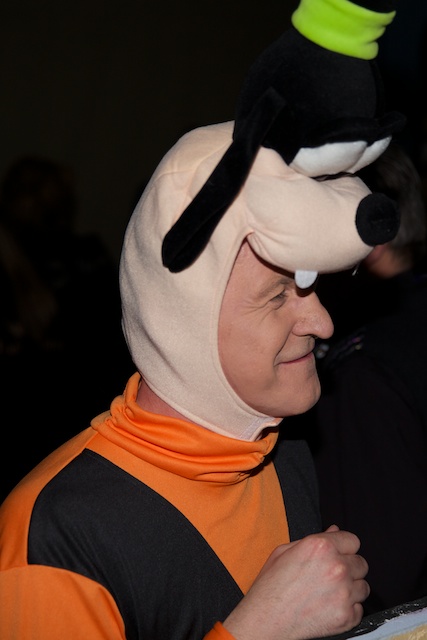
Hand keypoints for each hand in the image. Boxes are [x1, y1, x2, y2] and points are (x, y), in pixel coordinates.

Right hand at [223, 525, 368, 639]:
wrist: (265, 619)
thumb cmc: (271, 586)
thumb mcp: (285, 551)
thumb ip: (315, 538)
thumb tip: (335, 531)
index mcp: (321, 546)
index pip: (353, 540)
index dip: (344, 548)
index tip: (338, 555)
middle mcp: (336, 567)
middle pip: (362, 563)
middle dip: (349, 568)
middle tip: (331, 576)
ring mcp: (344, 593)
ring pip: (363, 587)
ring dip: (351, 589)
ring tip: (330, 593)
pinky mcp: (346, 616)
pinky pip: (359, 609)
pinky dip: (347, 610)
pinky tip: (329, 607)